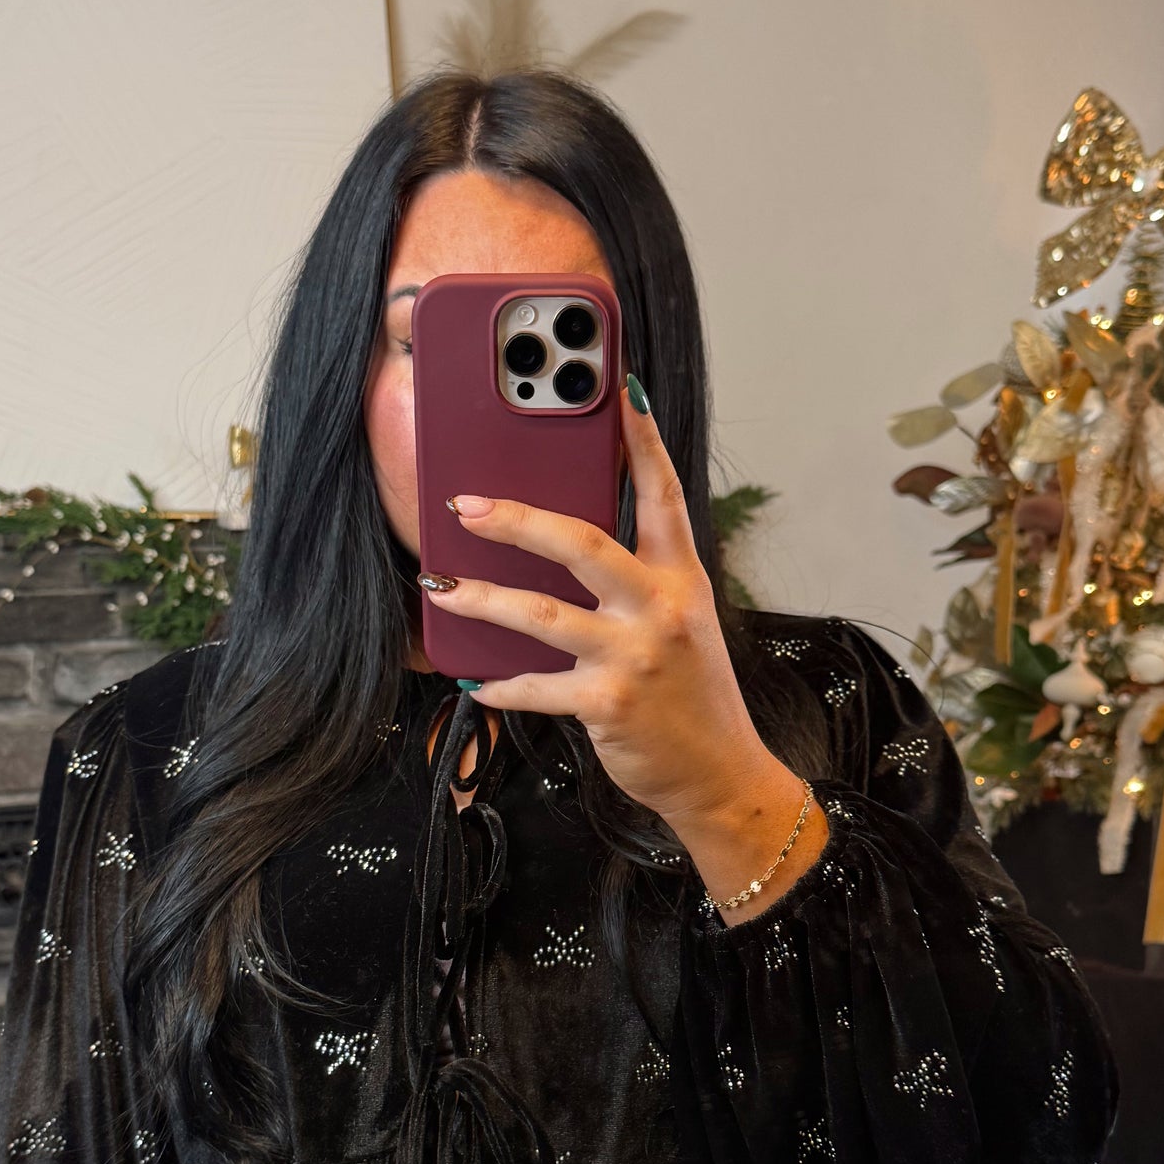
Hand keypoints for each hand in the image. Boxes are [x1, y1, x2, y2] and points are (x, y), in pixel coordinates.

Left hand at [426, 380, 826, 915]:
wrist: (721, 774)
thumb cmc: (692, 699)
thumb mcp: (682, 626)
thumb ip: (638, 585)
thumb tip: (563, 548)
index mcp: (682, 579)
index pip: (662, 496)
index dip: (642, 441)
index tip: (621, 389)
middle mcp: (661, 608)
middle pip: (581, 543)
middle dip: (516, 519)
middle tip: (466, 506)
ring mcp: (635, 655)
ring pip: (543, 614)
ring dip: (483, 598)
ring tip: (442, 587)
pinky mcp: (609, 703)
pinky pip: (537, 687)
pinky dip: (500, 685)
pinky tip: (475, 680)